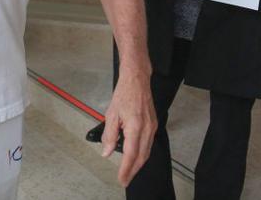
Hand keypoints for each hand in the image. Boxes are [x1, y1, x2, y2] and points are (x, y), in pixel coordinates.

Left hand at [101, 69, 156, 186]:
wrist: (137, 80)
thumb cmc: (124, 93)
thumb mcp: (111, 114)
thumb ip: (109, 135)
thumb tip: (106, 151)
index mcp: (135, 125)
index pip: (131, 154)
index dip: (126, 168)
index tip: (121, 178)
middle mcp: (147, 128)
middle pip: (142, 156)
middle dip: (133, 170)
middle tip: (125, 179)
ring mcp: (152, 126)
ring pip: (147, 151)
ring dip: (138, 163)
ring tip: (129, 171)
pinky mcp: (153, 124)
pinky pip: (149, 143)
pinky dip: (143, 153)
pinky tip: (136, 156)